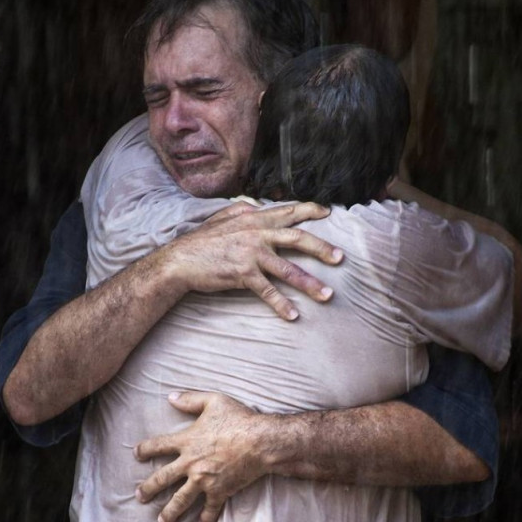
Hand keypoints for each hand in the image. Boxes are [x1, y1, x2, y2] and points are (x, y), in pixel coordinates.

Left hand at [134, 391, 269, 521]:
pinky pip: (210, 508)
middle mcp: (191, 463)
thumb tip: (171, 397)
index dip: (145, 449)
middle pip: (163, 478)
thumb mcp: (213, 401)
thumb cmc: (239, 419)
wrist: (260, 441)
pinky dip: (206, 518)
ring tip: (161, 521)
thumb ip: (190, 399)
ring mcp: (204, 480)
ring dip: (170, 511)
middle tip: (140, 496)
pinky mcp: (220, 491)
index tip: (137, 454)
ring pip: (181, 499)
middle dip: (149, 488)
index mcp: (187, 441)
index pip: (159, 445)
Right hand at [160, 202, 343, 320]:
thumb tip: (257, 206)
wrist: (180, 260)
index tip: (328, 213)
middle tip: (340, 259)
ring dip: (310, 284)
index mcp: (254, 218)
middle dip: (322, 249)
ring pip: (288, 269)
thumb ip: (243, 210)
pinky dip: (281, 304)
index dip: (310, 211)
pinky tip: (293, 315)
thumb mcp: (223, 217)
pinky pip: (267, 291)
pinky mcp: (242, 274)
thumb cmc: (202, 240)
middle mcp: (257, 234)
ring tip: (327, 295)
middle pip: (298, 239)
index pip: (289, 212)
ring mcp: (251, 254)